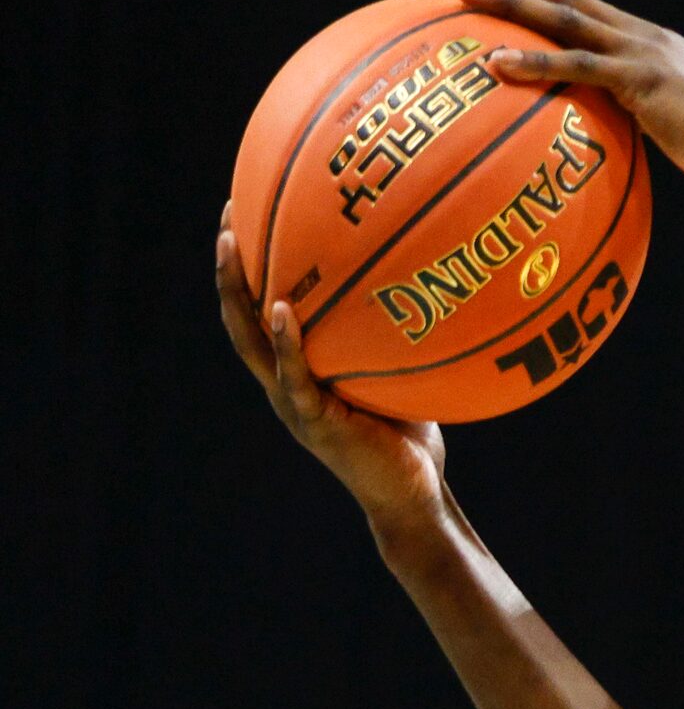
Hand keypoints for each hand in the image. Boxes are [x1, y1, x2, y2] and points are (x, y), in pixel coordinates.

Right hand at [216, 205, 447, 525]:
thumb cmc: (410, 432)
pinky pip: (295, 376)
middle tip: (228, 213)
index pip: (261, 312)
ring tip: (233, 244)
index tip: (246, 215)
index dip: (249, 269)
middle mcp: (284, 383)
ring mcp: (293, 403)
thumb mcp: (397, 371)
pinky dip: (286, 342)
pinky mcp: (315, 421)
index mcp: (297, 372)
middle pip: (241, 316)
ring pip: (251, 340)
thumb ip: (393, 335)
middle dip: (230, 266)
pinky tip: (283, 309)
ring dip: (238, 292)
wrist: (412, 495)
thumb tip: (430, 275)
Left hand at [452, 0, 683, 192]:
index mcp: (649, 43)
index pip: (584, 8)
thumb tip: (611, 136)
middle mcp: (642, 38)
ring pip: (564, 18)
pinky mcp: (643, 81)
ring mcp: (642, 55)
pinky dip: (534, 61)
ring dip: (511, 2)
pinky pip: (578, 67)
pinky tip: (497, 62)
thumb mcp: (677, 122)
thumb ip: (641, 116)